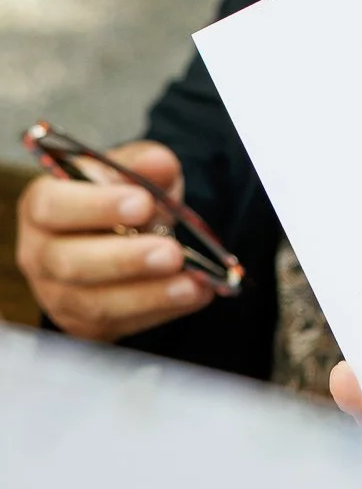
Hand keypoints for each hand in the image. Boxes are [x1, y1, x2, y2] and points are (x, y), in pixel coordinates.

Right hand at [16, 138, 212, 340]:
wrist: (124, 232)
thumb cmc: (119, 195)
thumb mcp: (133, 170)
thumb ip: (144, 164)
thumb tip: (158, 164)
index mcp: (43, 205)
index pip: (52, 207)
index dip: (96, 207)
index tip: (142, 203)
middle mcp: (40, 253)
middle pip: (69, 262)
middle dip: (125, 260)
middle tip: (171, 253)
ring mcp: (57, 294)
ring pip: (95, 302)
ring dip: (149, 295)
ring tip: (191, 283)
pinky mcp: (83, 324)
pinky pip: (119, 324)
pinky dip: (161, 310)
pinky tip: (194, 294)